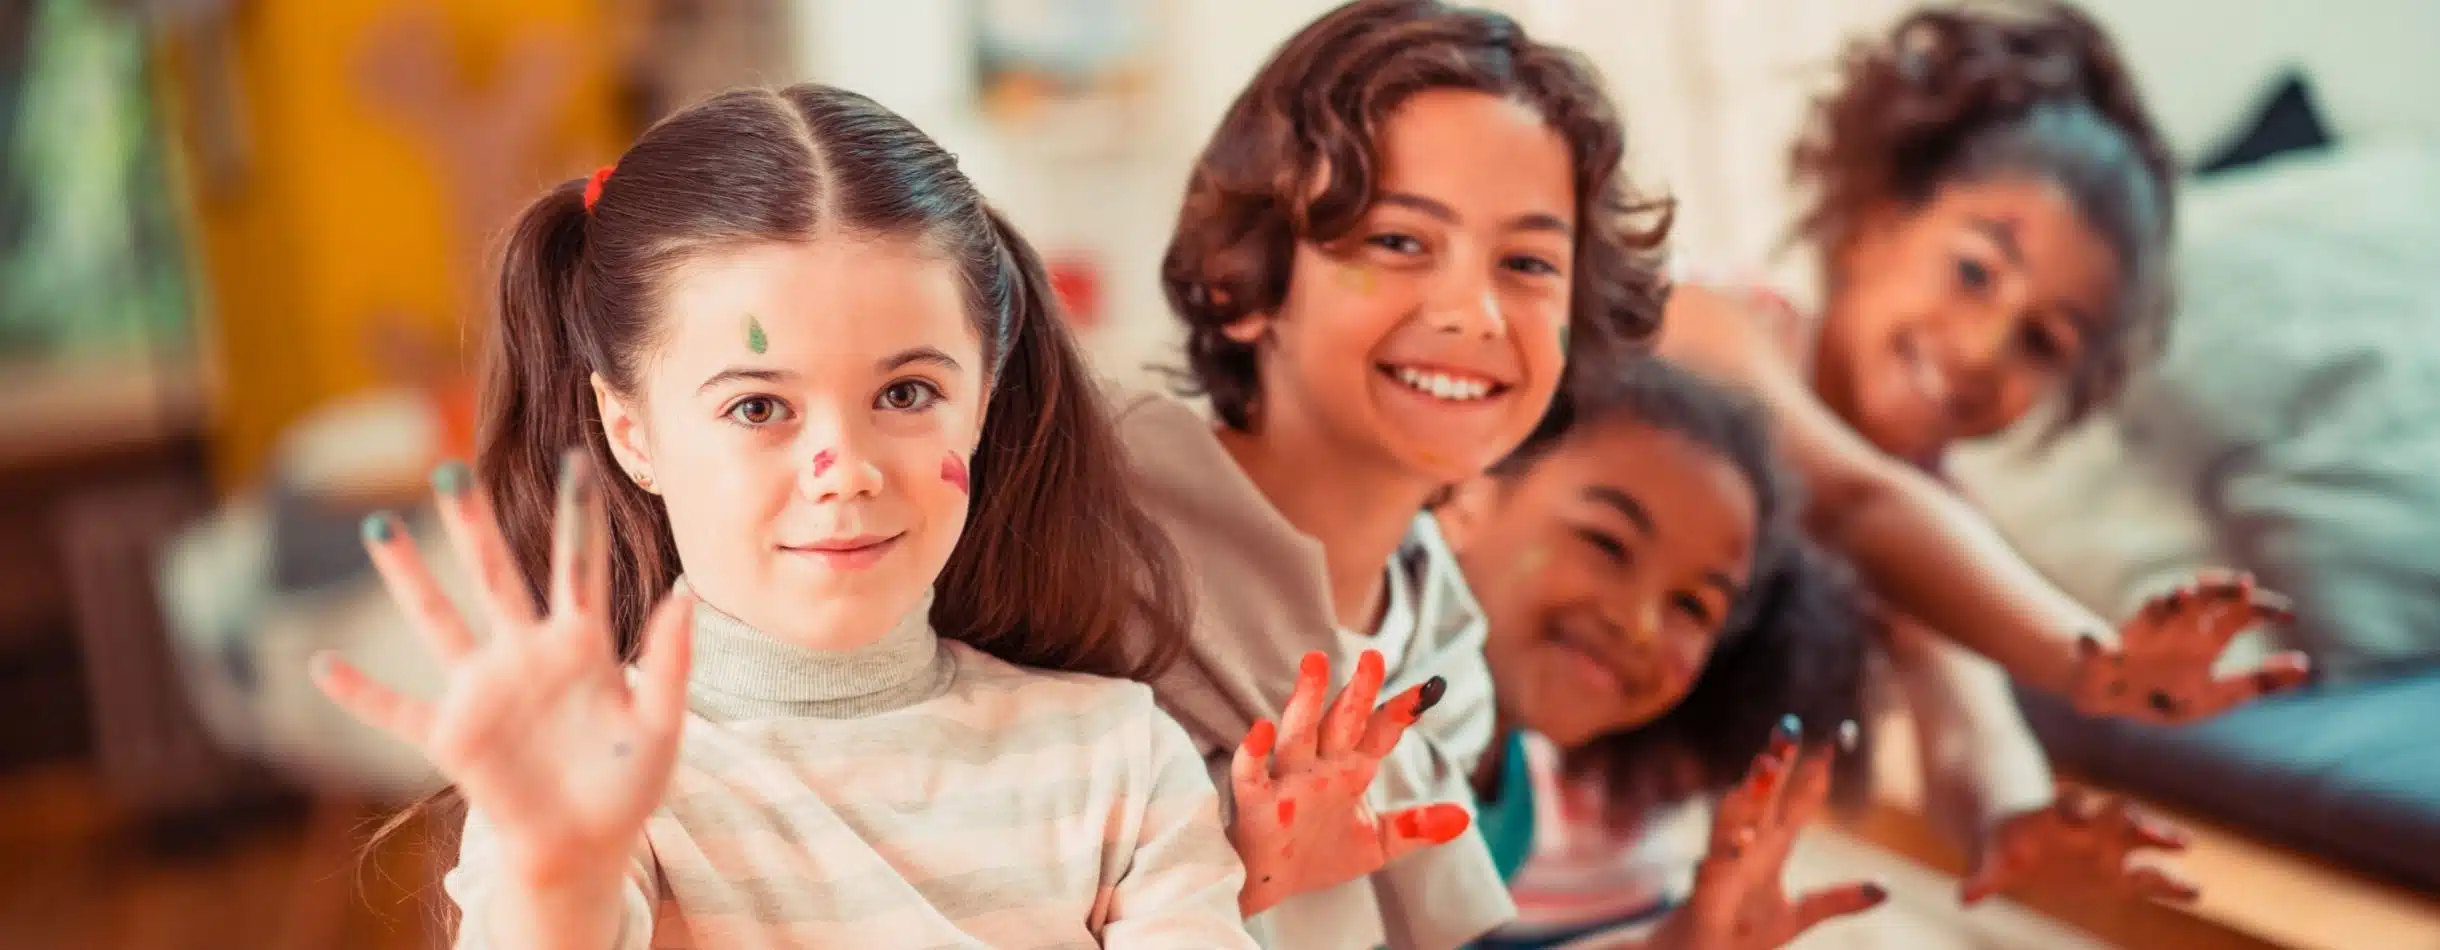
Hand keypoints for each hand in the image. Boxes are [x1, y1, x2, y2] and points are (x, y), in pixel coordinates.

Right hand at [311, 452, 693, 887]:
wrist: (589, 844)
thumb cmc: (629, 780)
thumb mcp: (661, 722)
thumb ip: (670, 660)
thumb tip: (686, 591)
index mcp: (581, 645)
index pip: (578, 567)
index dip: (577, 516)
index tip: (576, 462)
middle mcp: (525, 655)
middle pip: (496, 575)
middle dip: (473, 525)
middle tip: (450, 471)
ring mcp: (484, 692)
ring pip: (439, 622)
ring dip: (409, 578)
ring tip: (380, 527)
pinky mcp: (454, 737)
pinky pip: (398, 711)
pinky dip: (360, 694)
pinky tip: (321, 665)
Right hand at [1228, 650, 1469, 916]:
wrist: (1270, 885)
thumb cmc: (1319, 855)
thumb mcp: (1378, 844)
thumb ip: (1417, 827)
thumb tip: (1465, 817)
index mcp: (1349, 771)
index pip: (1379, 733)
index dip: (1401, 712)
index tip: (1429, 688)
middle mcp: (1320, 769)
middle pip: (1341, 722)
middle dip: (1358, 691)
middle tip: (1374, 657)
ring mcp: (1288, 783)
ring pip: (1298, 735)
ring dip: (1306, 701)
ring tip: (1315, 664)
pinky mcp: (1257, 805)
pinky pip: (1251, 775)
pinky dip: (1253, 752)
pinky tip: (1260, 730)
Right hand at [1649, 717, 1886, 949]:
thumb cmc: (1740, 933)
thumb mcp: (1798, 916)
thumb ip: (1838, 900)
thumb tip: (1885, 888)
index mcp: (1772, 847)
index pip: (1799, 800)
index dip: (1817, 769)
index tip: (1838, 736)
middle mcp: (1748, 847)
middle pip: (1765, 795)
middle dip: (1778, 759)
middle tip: (1791, 725)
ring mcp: (1726, 865)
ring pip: (1736, 818)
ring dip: (1752, 792)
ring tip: (1767, 765)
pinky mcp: (1708, 892)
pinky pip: (1717, 865)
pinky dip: (1728, 849)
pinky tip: (1742, 837)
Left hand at [1962, 787, 2196, 905]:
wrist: (2025, 844)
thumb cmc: (2010, 849)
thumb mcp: (1994, 862)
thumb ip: (1984, 877)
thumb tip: (1964, 898)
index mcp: (2053, 820)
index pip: (2066, 806)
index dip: (2073, 806)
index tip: (2078, 809)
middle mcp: (2088, 826)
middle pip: (2111, 812)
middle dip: (2126, 814)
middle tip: (2142, 822)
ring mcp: (2112, 845)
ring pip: (2141, 834)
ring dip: (2160, 835)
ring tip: (2184, 842)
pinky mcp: (2124, 872)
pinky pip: (2153, 876)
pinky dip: (2171, 884)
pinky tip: (2195, 891)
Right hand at [2069, 571, 2310, 722]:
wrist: (2112, 697)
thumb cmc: (2167, 695)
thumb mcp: (2218, 696)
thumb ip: (2258, 681)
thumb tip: (2308, 667)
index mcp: (2205, 641)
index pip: (2238, 614)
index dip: (2263, 609)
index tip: (2292, 615)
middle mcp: (2175, 630)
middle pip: (2204, 600)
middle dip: (2221, 590)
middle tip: (2244, 585)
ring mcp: (2139, 638)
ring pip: (2158, 609)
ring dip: (2168, 602)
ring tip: (2180, 594)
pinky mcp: (2102, 655)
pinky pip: (2093, 647)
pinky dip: (2092, 643)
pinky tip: (2091, 641)